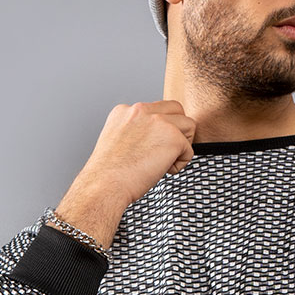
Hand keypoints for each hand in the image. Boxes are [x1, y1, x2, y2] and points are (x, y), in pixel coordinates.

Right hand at [71, 99, 197, 207]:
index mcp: (125, 110)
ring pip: (189, 125)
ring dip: (181, 146)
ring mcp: (158, 122)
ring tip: (163, 162)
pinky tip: (162, 171)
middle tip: (163, 153)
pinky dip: (180, 164)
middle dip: (177, 131)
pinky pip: (189, 150)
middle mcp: (141, 110)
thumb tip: (155, 138)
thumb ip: (136, 131)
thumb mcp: (118, 141)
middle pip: (176, 109)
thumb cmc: (109, 173)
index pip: (156, 109)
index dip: (160, 129)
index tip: (150, 147)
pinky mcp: (172, 137)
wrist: (105, 185)